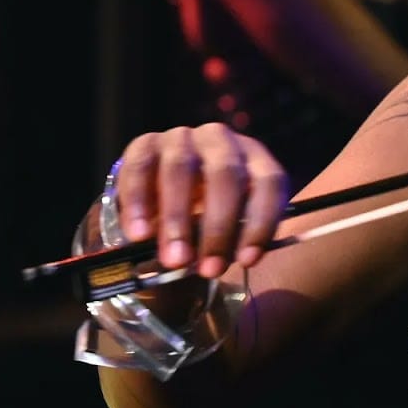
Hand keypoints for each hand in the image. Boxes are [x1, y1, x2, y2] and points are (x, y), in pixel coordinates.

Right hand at [112, 123, 288, 277]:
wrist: (164, 195)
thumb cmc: (209, 214)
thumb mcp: (231, 222)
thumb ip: (235, 236)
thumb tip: (226, 261)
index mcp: (255, 158)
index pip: (269, 183)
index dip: (262, 222)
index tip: (247, 261)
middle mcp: (222, 140)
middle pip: (226, 176)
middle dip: (218, 227)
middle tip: (209, 269)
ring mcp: (183, 138)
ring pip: (180, 170)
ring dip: (177, 218)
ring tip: (174, 259)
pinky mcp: (145, 143)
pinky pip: (140, 168)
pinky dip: (138, 204)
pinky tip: (140, 235)